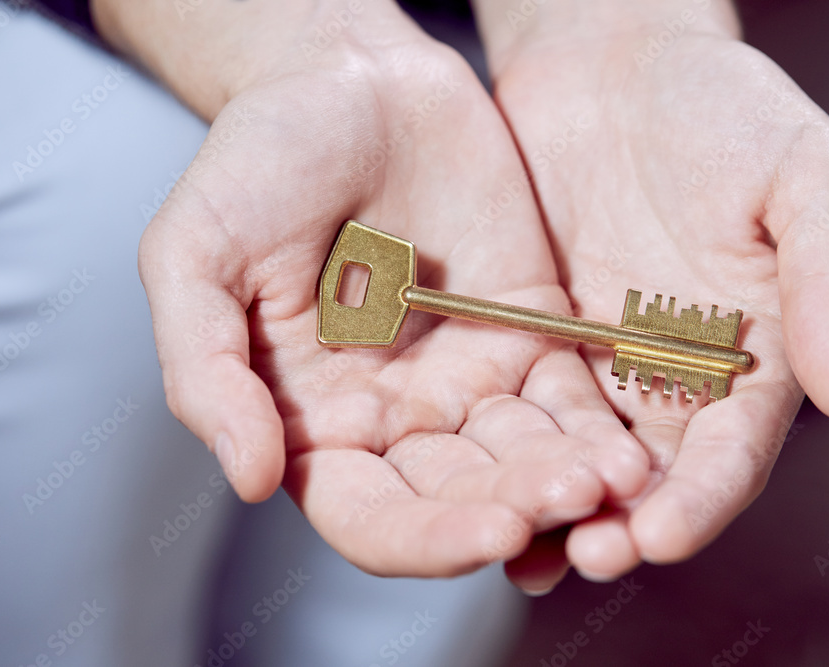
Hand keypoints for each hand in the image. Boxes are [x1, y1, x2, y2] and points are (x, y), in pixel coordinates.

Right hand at [118, 2, 648, 578]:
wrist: (345, 78)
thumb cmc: (256, 162)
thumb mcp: (196, 257)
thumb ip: (207, 372)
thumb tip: (249, 479)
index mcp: (317, 422)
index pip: (373, 516)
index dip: (429, 539)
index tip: (493, 532)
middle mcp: (398, 416)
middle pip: (464, 498)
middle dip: (520, 508)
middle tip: (573, 498)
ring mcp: (469, 377)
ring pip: (527, 458)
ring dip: (573, 479)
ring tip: (618, 479)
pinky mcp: (528, 331)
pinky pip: (569, 397)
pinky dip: (600, 428)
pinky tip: (631, 444)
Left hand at [473, 0, 828, 581]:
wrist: (617, 64)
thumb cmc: (726, 107)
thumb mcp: (806, 179)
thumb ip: (827, 284)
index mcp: (753, 356)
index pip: (732, 452)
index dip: (702, 500)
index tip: (661, 534)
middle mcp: (676, 377)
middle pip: (652, 478)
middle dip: (620, 524)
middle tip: (583, 556)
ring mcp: (603, 364)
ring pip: (583, 459)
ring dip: (557, 507)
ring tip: (523, 546)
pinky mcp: (538, 342)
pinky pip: (523, 410)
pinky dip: (507, 453)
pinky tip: (476, 489)